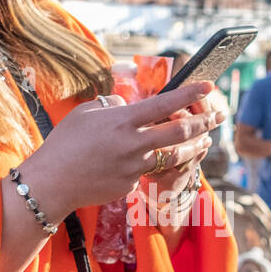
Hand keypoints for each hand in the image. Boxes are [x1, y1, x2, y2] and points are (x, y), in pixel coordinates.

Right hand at [22, 81, 222, 215]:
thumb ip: (111, 105)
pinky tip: (146, 161)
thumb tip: (125, 105)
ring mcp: (134, 167)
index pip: (165, 103)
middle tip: (218, 116)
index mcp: (122, 120)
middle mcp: (133, 143)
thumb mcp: (86, 113)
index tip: (208, 86)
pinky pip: (147, 171)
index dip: (189, 93)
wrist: (51, 183)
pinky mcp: (131, 185)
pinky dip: (151, 164)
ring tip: (205, 140)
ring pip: (174, 155)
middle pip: (180, 131)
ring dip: (193, 147)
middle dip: (204, 122)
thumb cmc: (64, 143)